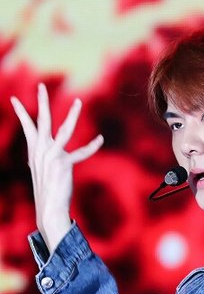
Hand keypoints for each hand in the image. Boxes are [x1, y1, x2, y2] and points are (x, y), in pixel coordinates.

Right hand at [11, 83, 102, 252]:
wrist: (49, 207)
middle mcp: (41, 150)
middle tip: (42, 86)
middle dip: (42, 102)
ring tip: (78, 102)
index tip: (14, 98)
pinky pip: (81, 153)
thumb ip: (41, 155)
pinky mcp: (64, 164)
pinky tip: (100, 139)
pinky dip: (92, 146)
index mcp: (35, 150)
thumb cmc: (46, 188)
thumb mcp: (40, 169)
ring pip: (64, 130)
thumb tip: (40, 149)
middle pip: (42, 121)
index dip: (20, 112)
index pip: (26, 127)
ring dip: (72, 115)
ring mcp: (52, 156)